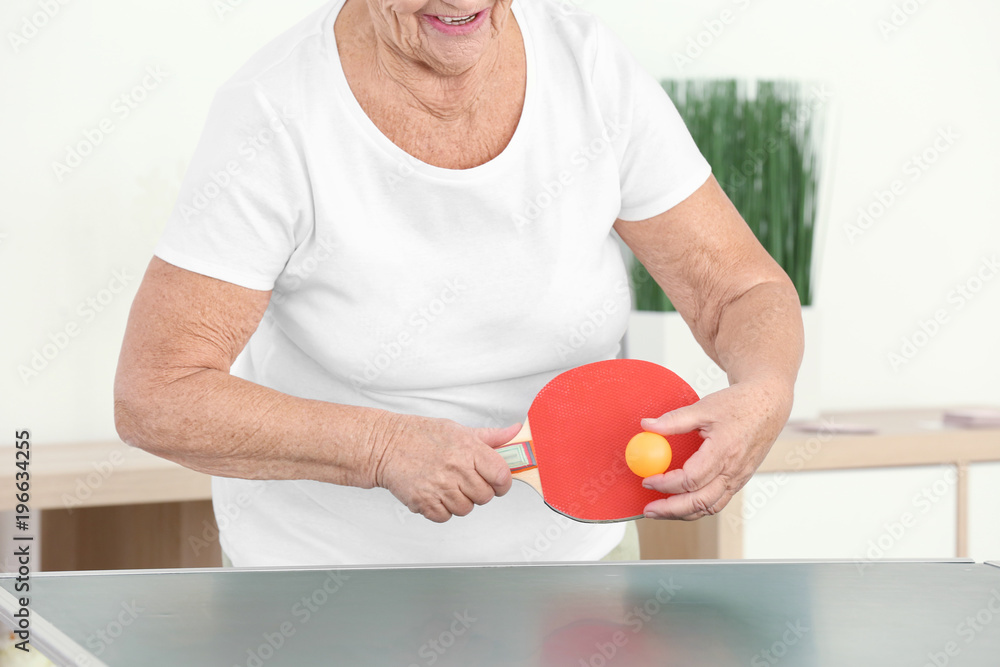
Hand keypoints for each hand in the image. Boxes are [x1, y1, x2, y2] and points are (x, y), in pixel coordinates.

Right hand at [371, 414, 519, 522]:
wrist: (385, 445)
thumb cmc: (421, 436)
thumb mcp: (458, 430)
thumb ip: (490, 437)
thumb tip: (515, 433)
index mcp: (468, 449)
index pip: (501, 475)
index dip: (502, 482)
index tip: (497, 482)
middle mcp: (456, 469)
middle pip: (485, 496)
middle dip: (479, 491)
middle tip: (465, 481)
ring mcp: (440, 487)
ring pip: (466, 509)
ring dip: (460, 502)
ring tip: (447, 485)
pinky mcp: (424, 502)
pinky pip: (445, 517)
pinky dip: (441, 510)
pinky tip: (435, 493)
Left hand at [639, 378, 792, 520]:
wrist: (769, 406)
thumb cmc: (740, 405)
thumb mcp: (704, 407)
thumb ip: (674, 420)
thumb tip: (647, 426)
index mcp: (724, 451)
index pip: (691, 479)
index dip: (666, 483)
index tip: (648, 479)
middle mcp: (734, 470)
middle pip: (700, 502)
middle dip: (671, 509)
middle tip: (649, 510)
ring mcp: (739, 478)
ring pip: (710, 507)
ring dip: (683, 513)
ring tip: (660, 511)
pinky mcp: (740, 480)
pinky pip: (718, 501)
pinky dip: (698, 507)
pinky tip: (681, 503)